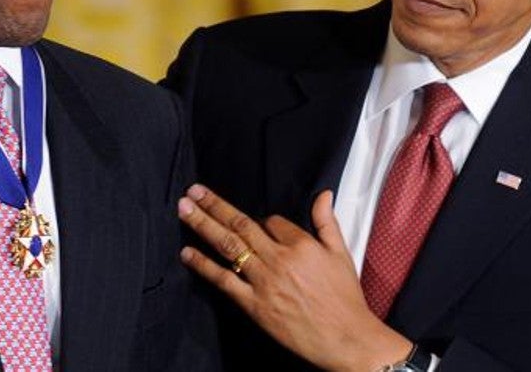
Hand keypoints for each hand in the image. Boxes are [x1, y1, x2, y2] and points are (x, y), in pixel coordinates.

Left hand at [178, 185, 410, 371]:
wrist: (345, 339)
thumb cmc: (344, 299)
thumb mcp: (341, 254)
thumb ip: (326, 221)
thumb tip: (322, 194)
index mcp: (301, 245)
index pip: (271, 220)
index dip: (262, 219)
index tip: (257, 223)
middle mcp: (279, 259)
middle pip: (241, 224)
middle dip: (215, 205)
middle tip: (193, 192)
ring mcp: (264, 282)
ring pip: (228, 246)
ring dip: (203, 225)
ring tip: (184, 209)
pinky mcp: (254, 305)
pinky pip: (224, 281)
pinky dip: (204, 265)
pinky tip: (188, 253)